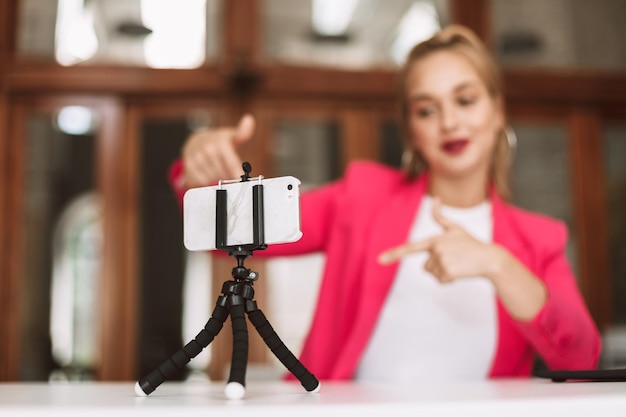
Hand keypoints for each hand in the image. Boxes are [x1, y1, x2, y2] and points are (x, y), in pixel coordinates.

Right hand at [181, 114, 254, 187]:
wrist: (195, 142)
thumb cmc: (218, 141)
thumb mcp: (231, 135)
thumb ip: (242, 132)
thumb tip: (249, 119)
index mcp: (220, 142)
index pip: (232, 164)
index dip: (237, 174)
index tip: (241, 181)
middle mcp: (207, 150)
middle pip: (224, 175)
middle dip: (228, 176)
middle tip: (228, 171)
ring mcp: (197, 158)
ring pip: (213, 179)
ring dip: (217, 178)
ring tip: (216, 169)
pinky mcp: (188, 167)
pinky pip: (201, 182)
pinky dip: (205, 181)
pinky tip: (207, 172)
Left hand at [378, 198, 500, 282]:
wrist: (490, 258)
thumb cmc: (471, 243)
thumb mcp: (455, 228)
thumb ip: (441, 217)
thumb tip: (436, 198)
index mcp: (434, 239)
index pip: (410, 247)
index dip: (394, 254)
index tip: (379, 259)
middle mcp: (436, 249)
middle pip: (425, 266)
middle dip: (438, 266)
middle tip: (455, 258)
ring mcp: (442, 261)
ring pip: (433, 274)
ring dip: (444, 272)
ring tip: (459, 264)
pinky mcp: (448, 272)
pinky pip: (440, 281)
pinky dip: (449, 280)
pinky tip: (461, 271)